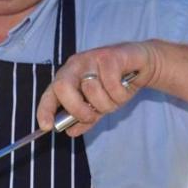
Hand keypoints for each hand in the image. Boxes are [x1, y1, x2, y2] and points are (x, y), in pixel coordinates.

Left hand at [37, 41, 158, 136]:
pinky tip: (124, 88)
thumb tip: (71, 131)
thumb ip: (85, 118)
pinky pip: (111, 84)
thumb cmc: (117, 84)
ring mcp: (91, 59)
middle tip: (92, 116)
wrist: (143, 65)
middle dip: (78, 109)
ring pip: (92, 90)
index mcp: (68, 77)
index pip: (50, 93)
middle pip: (63, 88)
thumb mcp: (99, 106)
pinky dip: (120, 95)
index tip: (46, 126)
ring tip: (115, 98)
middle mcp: (76, 66)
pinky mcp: (110, 56)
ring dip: (107, 103)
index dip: (45, 110)